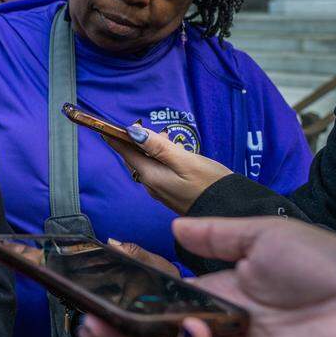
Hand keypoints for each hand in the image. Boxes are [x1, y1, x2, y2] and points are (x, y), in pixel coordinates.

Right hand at [79, 217, 335, 336]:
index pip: (160, 292)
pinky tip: (189, 329)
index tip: (107, 256)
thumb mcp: (265, 237)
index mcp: (220, 295)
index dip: (131, 278)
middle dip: (111, 320)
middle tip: (81, 304)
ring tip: (97, 324)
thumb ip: (217, 235)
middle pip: (148, 333)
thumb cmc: (331, 271)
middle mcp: (216, 331)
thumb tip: (175, 230)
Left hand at [101, 124, 231, 213]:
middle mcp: (151, 185)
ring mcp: (161, 191)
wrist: (231, 212)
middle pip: (134, 159)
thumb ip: (158, 147)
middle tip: (137, 124)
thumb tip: (132, 132)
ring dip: (147, 149)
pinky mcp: (171, 193)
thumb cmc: (211, 185)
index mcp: (151, 176)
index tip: (104, 125)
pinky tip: (170, 153)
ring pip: (146, 165)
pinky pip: (157, 172)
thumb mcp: (185, 161)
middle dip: (133, 141)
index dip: (115, 137)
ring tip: (159, 136)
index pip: (126, 152)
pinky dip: (158, 159)